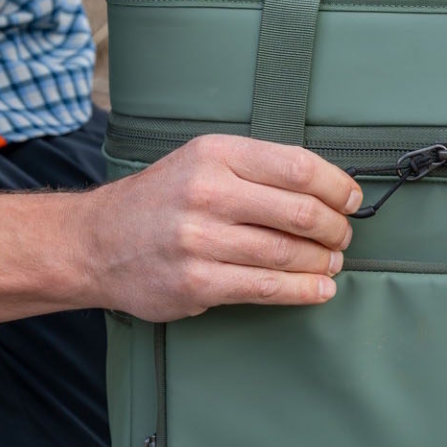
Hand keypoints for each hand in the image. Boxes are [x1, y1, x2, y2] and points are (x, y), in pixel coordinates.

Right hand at [77, 134, 362, 321]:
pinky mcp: (197, 282)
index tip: (351, 200)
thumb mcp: (200, 163)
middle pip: (300, 212)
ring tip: (332, 262)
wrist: (95, 242)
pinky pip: (267, 288)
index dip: (337, 187)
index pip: (298, 167)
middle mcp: (208, 193)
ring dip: (322, 262)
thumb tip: (324, 189)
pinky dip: (303, 291)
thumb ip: (254, 170)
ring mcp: (200, 240)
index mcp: (215, 155)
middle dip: (335, 229)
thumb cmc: (159, 202)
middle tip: (343, 237)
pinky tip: (319, 289)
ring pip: (288, 253)